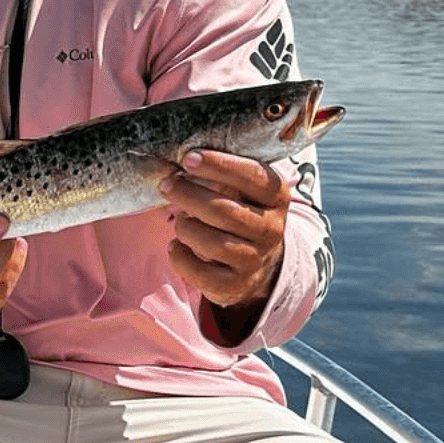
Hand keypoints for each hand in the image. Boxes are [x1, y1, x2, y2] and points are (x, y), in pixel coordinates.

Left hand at [160, 149, 288, 333]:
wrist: (258, 264)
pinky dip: (181, 258)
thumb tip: (182, 157)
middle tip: (167, 185)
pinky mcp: (236, 285)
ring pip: (213, 243)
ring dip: (186, 227)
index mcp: (276, 197)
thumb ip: (223, 173)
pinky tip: (176, 245)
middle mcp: (271, 229)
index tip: (188, 158)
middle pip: (225, 211)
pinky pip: (202, 273)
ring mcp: (255, 259)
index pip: (252, 176)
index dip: (218, 166)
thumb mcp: (244, 190)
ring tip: (178, 220)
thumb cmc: (241, 214)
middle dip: (189, 195)